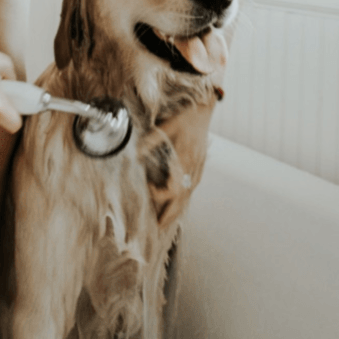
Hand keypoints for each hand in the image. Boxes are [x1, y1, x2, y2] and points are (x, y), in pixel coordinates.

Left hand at [140, 95, 216, 227]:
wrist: (203, 109)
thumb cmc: (185, 116)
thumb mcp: (166, 126)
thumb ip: (151, 141)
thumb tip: (134, 154)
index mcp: (185, 160)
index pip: (172, 189)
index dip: (159, 195)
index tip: (147, 191)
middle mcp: (193, 168)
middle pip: (181, 199)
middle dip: (170, 215)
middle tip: (158, 229)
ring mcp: (198, 169)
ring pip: (187, 196)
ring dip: (177, 211)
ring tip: (166, 223)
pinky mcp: (199, 166)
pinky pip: (191, 188)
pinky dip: (183, 200)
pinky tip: (177, 205)